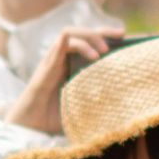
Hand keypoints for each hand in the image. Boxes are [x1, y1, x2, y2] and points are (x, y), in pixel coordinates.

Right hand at [4, 26, 122, 133]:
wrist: (30, 127)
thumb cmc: (54, 119)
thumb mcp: (85, 106)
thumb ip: (100, 99)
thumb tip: (128, 99)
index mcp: (70, 65)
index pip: (89, 42)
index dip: (107, 36)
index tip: (127, 38)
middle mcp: (60, 58)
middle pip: (82, 32)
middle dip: (103, 30)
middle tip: (121, 35)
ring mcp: (52, 59)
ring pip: (70, 32)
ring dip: (90, 35)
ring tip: (104, 51)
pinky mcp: (47, 64)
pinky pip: (61, 43)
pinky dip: (79, 44)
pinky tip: (93, 56)